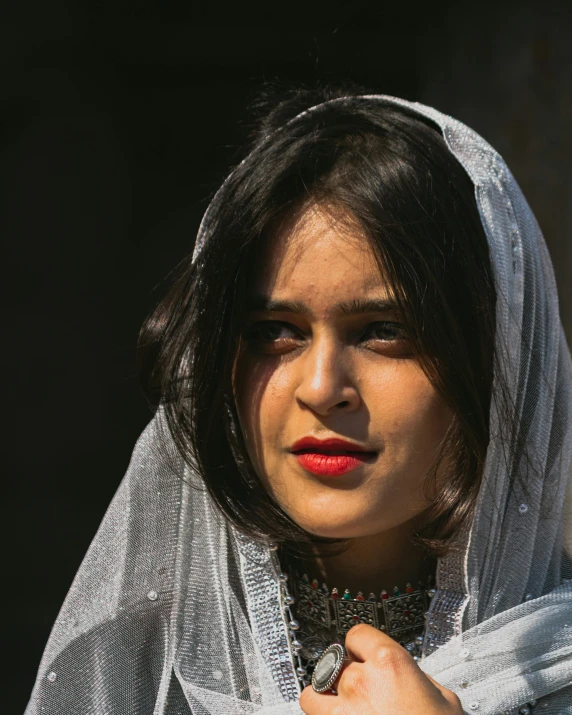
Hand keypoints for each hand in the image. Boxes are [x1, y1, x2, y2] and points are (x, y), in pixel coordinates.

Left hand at [299, 624, 461, 714]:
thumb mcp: (444, 699)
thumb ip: (420, 679)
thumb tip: (412, 678)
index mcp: (389, 663)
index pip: (357, 634)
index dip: (361, 645)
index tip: (363, 653)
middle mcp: (361, 681)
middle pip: (336, 661)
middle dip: (346, 672)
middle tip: (359, 685)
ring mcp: (344, 710)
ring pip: (314, 691)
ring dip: (324, 695)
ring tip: (338, 704)